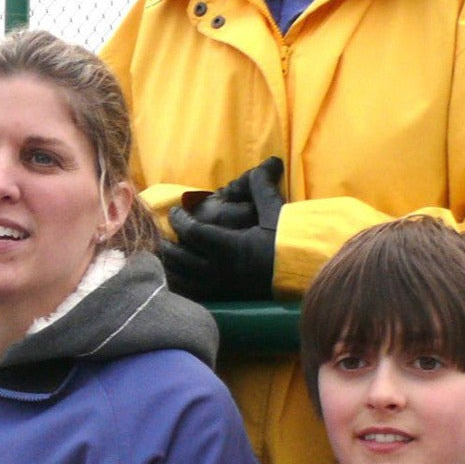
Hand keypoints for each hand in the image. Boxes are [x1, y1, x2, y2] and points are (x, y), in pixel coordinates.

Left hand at [163, 157, 284, 300]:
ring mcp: (219, 289)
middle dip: (167, 246)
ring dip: (170, 267)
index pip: (192, 232)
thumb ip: (262, 188)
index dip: (179, 220)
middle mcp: (219, 271)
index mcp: (229, 248)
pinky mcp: (223, 300)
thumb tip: (265, 163)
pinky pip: (192, 296)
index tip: (174, 212)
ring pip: (182, 280)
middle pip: (179, 259)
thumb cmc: (288, 242)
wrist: (303, 274)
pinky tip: (176, 278)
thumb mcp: (275, 212)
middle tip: (161, 236)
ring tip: (163, 256)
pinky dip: (180, 286)